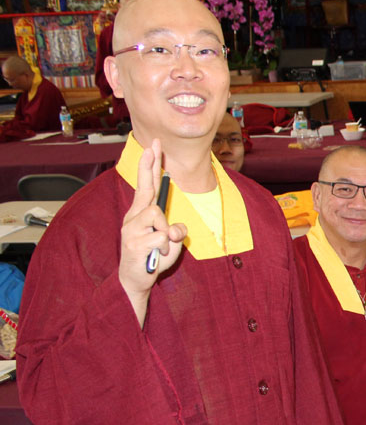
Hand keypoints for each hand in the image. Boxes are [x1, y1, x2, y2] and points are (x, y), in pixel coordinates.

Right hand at [120, 139, 186, 324]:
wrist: (134, 281)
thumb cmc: (152, 258)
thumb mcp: (170, 243)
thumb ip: (175, 232)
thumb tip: (175, 229)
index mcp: (142, 214)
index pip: (147, 186)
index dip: (150, 166)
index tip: (154, 147)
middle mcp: (133, 217)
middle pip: (145, 188)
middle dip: (150, 165)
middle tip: (155, 144)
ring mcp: (130, 229)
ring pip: (157, 216)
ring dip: (166, 234)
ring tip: (160, 248)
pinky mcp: (132, 242)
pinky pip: (160, 237)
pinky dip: (165, 248)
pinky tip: (156, 256)